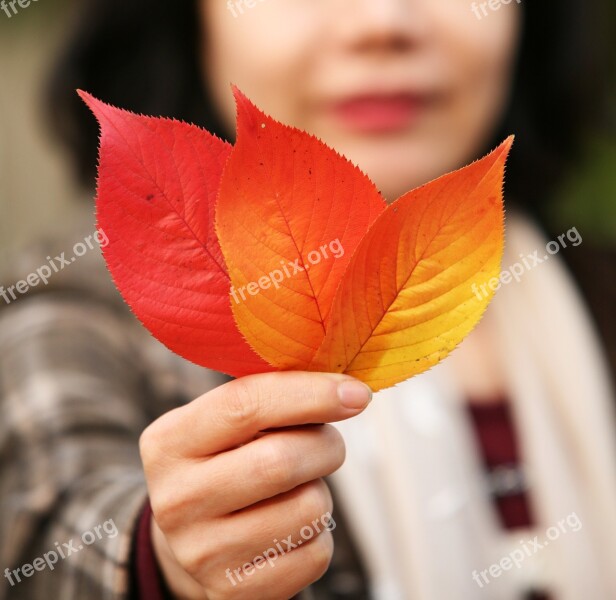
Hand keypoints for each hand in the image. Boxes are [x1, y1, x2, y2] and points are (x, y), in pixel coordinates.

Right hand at [139, 371, 371, 599]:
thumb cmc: (226, 461)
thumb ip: (271, 396)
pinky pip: (315, 554)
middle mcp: (175, 500)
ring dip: (320, 491)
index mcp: (169, 442)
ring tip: (297, 488)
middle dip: (325, 445)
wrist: (195, 537)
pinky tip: (291, 526)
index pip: (245, 404)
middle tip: (327, 442)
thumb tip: (346, 388)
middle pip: (280, 460)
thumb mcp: (227, 423)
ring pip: (307, 509)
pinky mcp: (234, 592)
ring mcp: (201, 553)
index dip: (310, 394)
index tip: (355, 392)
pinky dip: (318, 534)